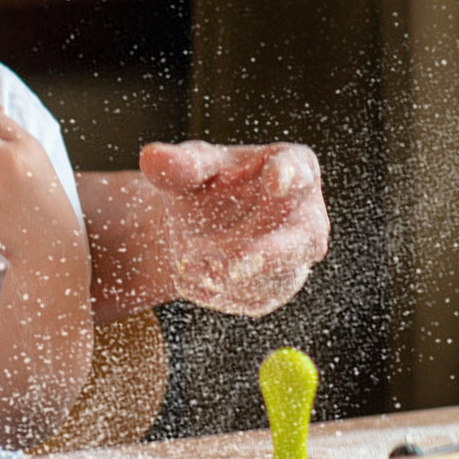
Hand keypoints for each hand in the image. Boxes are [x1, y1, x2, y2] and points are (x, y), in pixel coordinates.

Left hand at [141, 141, 328, 316]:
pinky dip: (217, 292)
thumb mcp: (191, 167)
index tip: (276, 180)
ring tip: (187, 261)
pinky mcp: (274, 290)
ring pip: (274, 279)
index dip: (290, 175)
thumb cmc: (206, 183)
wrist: (197, 224)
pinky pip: (252, 300)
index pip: (298, 169)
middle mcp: (306, 217)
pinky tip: (192, 275)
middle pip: (303, 238)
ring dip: (227, 276)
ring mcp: (295, 258)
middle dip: (269, 253)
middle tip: (234, 265)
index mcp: (292, 168)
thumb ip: (179, 165)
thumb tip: (152, 158)